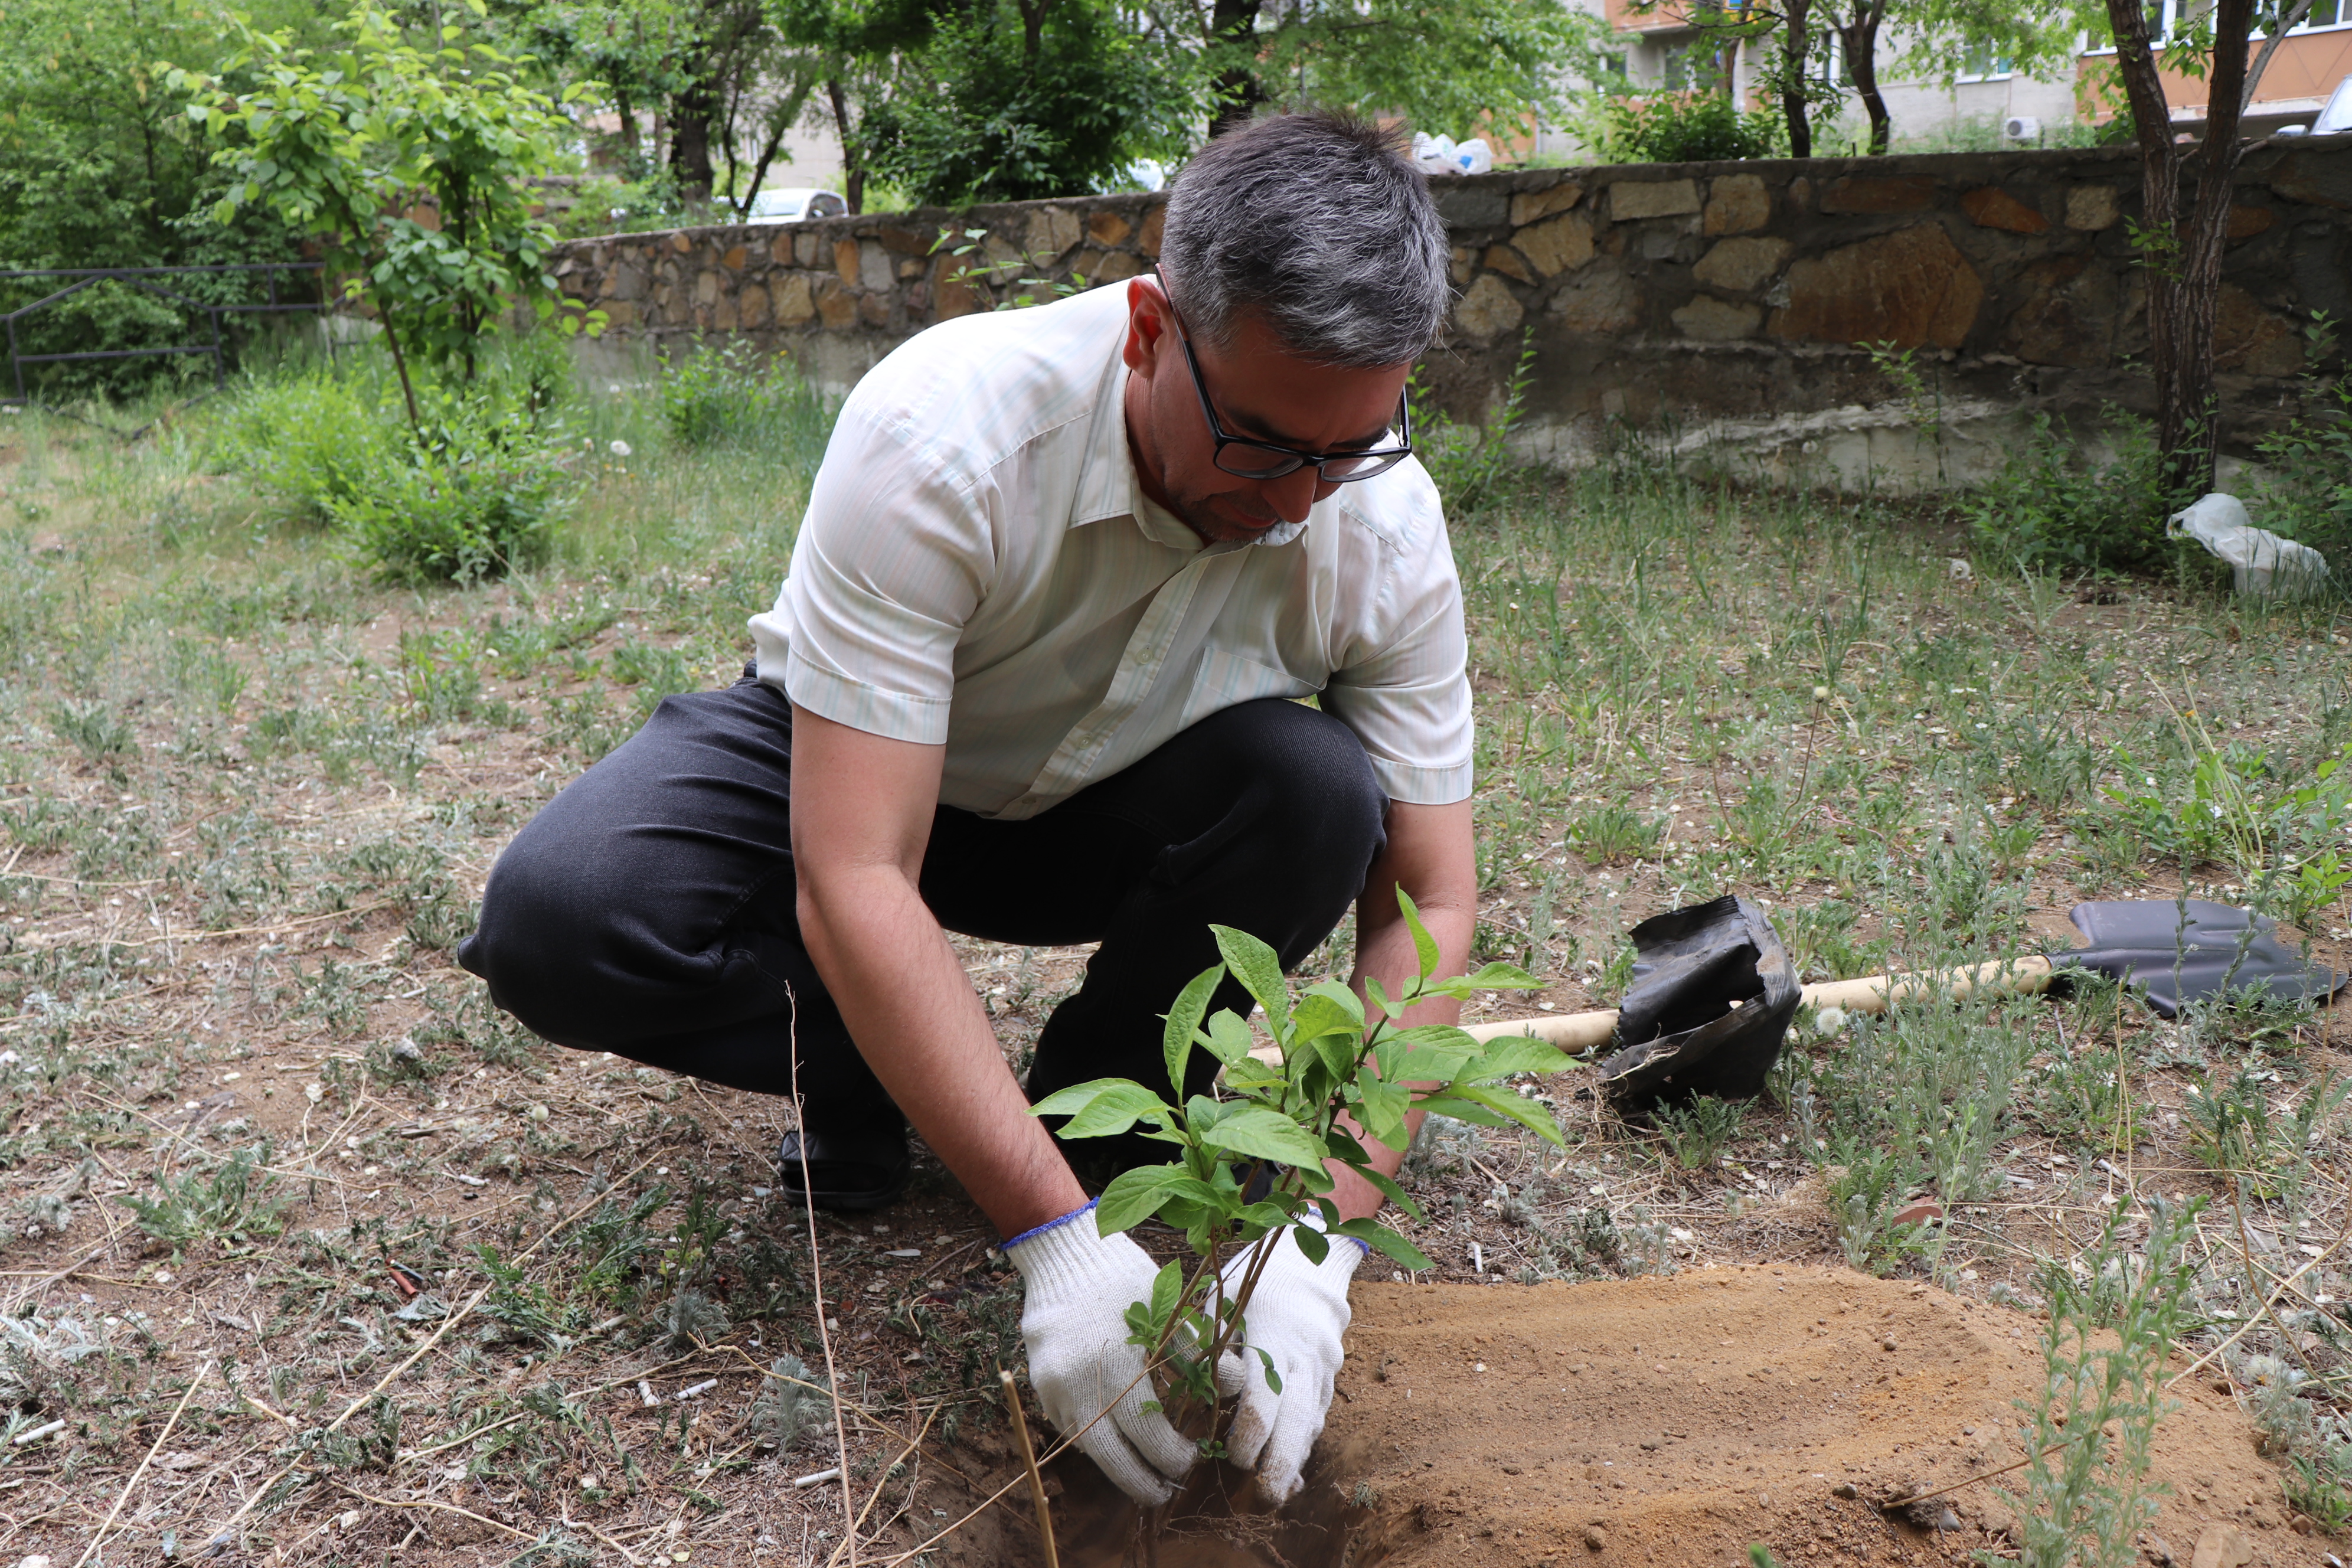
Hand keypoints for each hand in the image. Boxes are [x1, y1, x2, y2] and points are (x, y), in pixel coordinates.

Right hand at [1004, 1201, 1197, 1504]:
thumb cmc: (1124, 1275)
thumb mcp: (1166, 1307)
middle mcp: (1078, 1382)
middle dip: (1142, 1482)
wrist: (1063, 1249)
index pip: (1148, 1434)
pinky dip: (1091, 1437)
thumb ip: (1197, 1352)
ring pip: (1085, 1446)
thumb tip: (1236, 1387)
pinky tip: (1114, 1438)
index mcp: (1116, 1363)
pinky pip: (1065, 1426)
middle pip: (1111, 1457)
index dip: (1172, 1456)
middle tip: (1165, 1492)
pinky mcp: (1039, 1383)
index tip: (1191, 1459)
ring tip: (1142, 1474)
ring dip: (1115, 1465)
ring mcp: (1052, 1386)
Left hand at [1220, 1226, 1361, 1502]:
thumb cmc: (1252, 1281)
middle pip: (1298, 1420)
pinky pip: (1319, 1413)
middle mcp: (1304, 1354)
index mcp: (1274, 1335)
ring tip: (1275, 1494)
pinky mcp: (1329, 1373)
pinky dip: (1304, 1442)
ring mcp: (1323, 1365)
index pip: (1264, 1397)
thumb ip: (1213, 1345)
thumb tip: (1206, 1387)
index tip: (1233, 1456)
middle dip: (1280, 1462)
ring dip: (1294, 1459)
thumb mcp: (1222, 1301)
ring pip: (1312, 1422)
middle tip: (1262, 1497)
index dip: (1249, 1433)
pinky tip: (1290, 1470)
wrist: (1308, 1257)